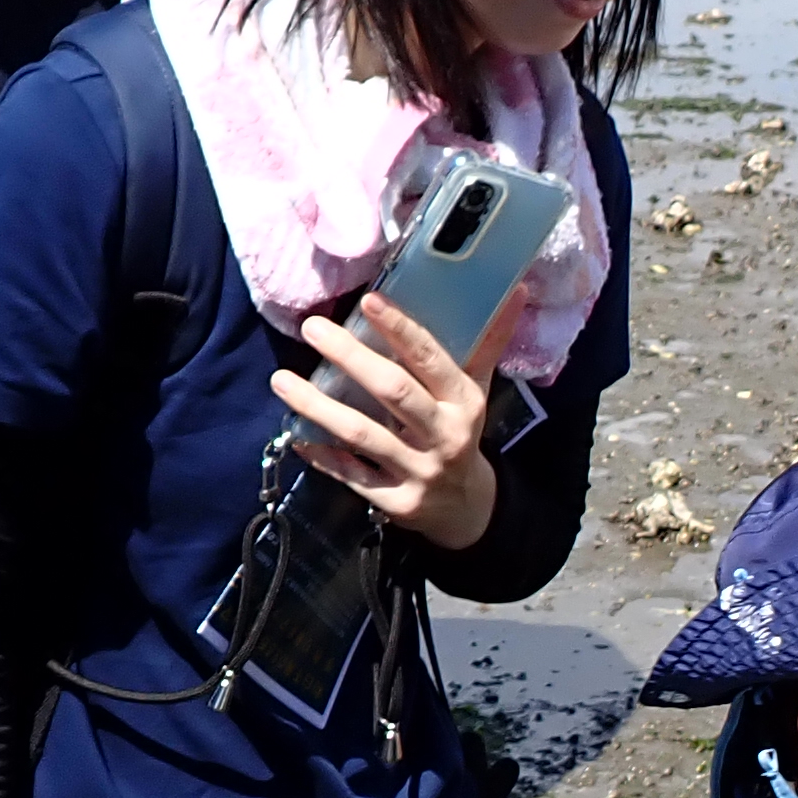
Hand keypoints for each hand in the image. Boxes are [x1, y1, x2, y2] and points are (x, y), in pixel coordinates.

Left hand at [271, 292, 511, 552]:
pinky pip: (352, 476)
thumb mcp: (478, 388)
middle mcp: (444, 436)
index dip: (400, 330)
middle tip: (312, 328)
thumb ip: (489, 341)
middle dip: (351, 358)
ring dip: (318, 407)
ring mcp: (418, 471)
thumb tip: (516, 289)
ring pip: (363, 435)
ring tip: (281, 379)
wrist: (467, 507)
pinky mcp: (396, 502)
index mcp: (464, 402)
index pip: (431, 360)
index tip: (368, 301)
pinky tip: (295, 434)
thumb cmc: (462, 432)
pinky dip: (322, 456)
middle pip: (394, 392)